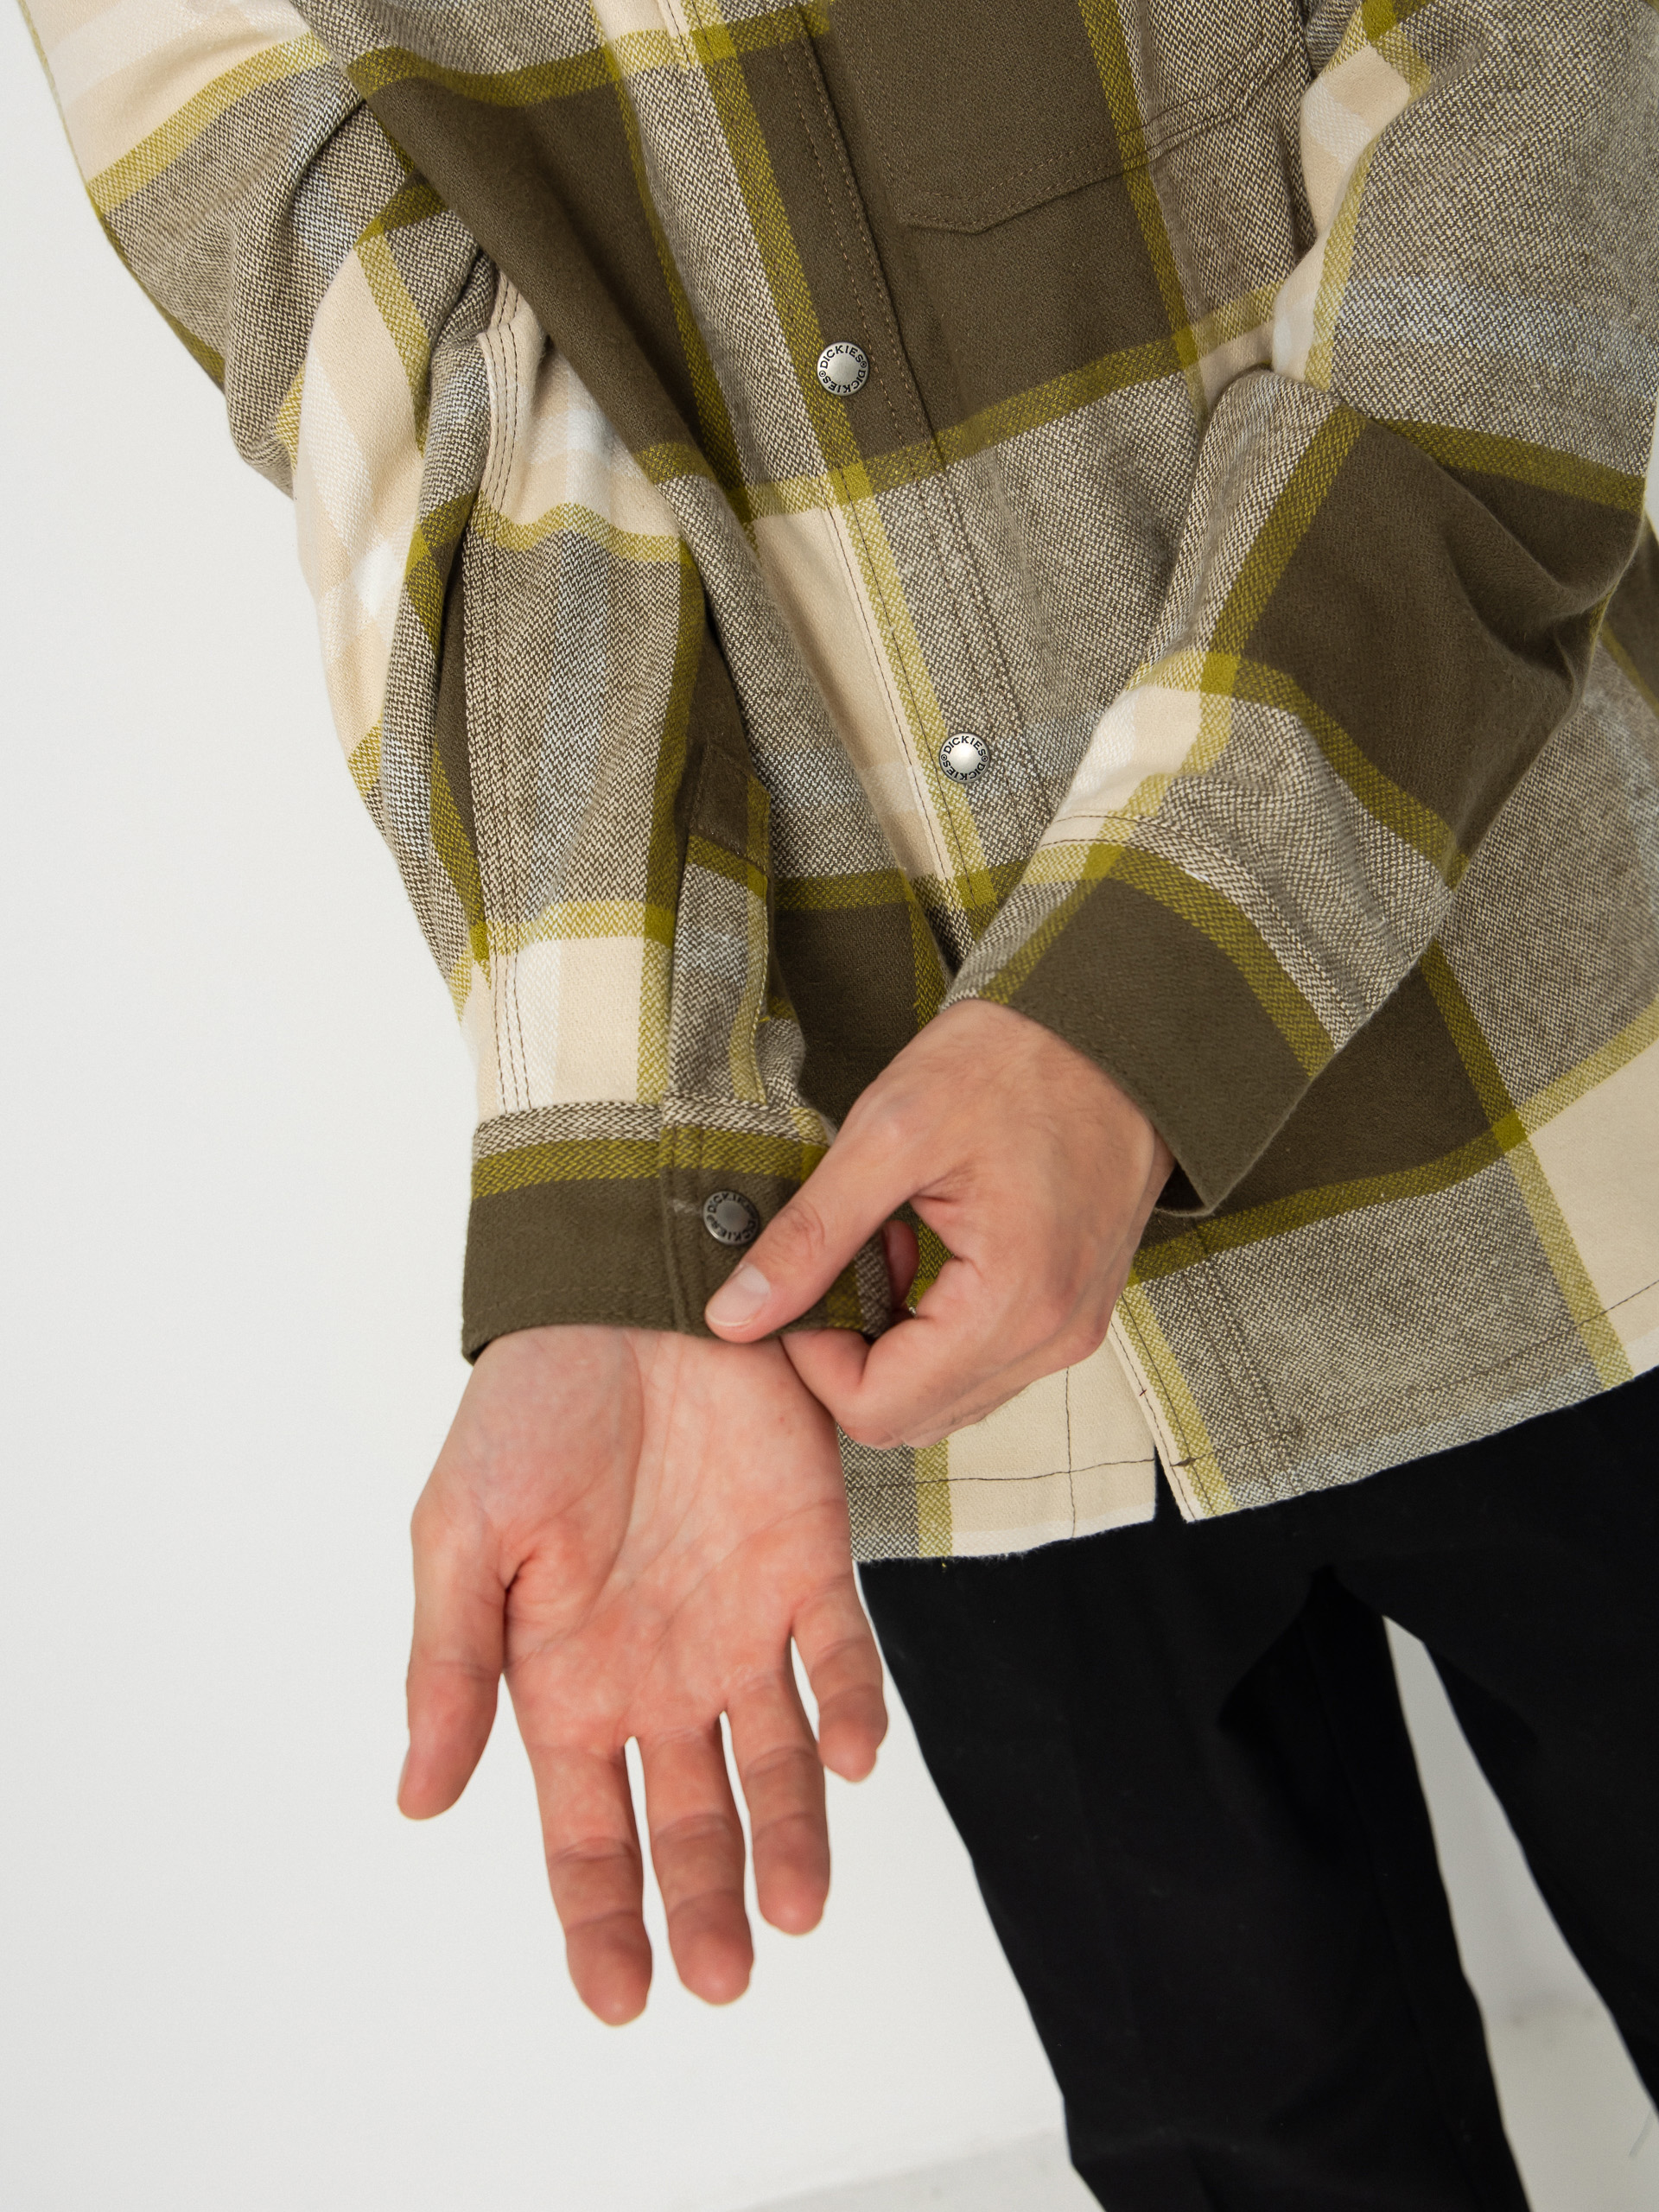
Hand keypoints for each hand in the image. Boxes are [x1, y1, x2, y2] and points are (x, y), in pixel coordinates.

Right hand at [398, 1326, 885, 2023]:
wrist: (626, 1293)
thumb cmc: (530, 1409)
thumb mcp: (462, 1533)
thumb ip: (452, 1665)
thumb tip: (418, 1800)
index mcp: (566, 1682)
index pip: (585, 1834)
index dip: (601, 1920)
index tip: (620, 1999)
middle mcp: (660, 1675)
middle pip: (689, 1821)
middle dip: (704, 1905)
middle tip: (726, 1976)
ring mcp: (741, 1624)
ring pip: (778, 1764)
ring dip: (792, 1839)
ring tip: (798, 1909)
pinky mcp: (811, 1563)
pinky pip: (841, 1657)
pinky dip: (852, 1710)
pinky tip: (848, 1757)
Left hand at [704, 1002, 1172, 1447]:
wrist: (1111, 1027)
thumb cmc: (1010, 1062)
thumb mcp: (888, 1134)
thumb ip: (810, 1236)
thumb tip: (735, 1316)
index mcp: (1014, 1302)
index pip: (877, 1408)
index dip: (814, 1358)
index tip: (802, 1279)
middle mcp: (1053, 1339)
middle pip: (910, 1418)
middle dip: (851, 1353)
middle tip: (844, 1257)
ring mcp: (1070, 1333)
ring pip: (944, 1401)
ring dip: (893, 1344)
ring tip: (888, 1243)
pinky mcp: (1071, 1315)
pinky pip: (983, 1368)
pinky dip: (935, 1332)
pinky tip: (924, 1252)